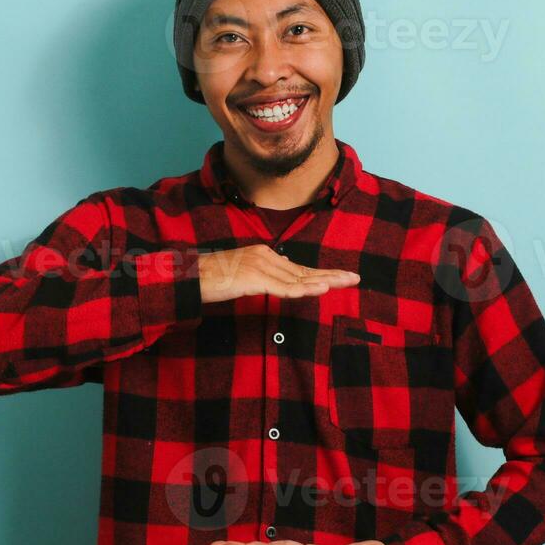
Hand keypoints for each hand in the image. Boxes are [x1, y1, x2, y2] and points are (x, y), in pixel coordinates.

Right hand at [197, 245, 359, 303]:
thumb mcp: (243, 276)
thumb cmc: (212, 279)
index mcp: (264, 255)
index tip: (341, 277)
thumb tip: (282, 281)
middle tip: (355, 278)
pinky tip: (321, 289)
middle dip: (331, 274)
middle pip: (304, 270)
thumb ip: (264, 277)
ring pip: (298, 278)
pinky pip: (284, 287)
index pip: (299, 268)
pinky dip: (304, 290)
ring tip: (346, 282)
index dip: (321, 274)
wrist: (190, 276)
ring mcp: (261, 266)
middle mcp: (266, 256)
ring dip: (324, 281)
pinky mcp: (254, 278)